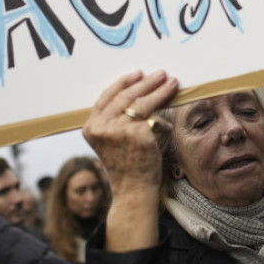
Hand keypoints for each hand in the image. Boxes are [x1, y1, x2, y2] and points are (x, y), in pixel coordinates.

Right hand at [82, 70, 178, 194]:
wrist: (133, 190)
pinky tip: (170, 117)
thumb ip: (116, 119)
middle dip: (146, 83)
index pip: (107, 97)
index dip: (123, 83)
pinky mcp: (137, 133)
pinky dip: (163, 119)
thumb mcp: (113, 140)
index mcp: (91, 127)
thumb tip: (140, 90)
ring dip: (159, 91)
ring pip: (142, 102)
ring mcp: (118, 130)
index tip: (138, 74)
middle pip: (125, 96)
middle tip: (161, 74)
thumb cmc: (127, 165)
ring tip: (172, 83)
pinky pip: (154, 118)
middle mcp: (100, 127)